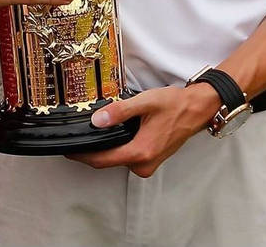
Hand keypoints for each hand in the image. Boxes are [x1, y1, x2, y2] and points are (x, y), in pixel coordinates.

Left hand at [67, 85, 220, 177]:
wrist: (196, 109)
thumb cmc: (175, 105)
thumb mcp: (145, 102)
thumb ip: (120, 112)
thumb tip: (98, 120)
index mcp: (141, 152)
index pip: (103, 160)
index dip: (83, 156)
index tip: (69, 151)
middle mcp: (144, 163)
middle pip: (108, 162)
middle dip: (91, 152)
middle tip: (77, 137)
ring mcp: (148, 163)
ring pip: (117, 159)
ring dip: (104, 148)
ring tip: (91, 132)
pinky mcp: (150, 158)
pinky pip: (127, 156)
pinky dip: (116, 147)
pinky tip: (111, 133)